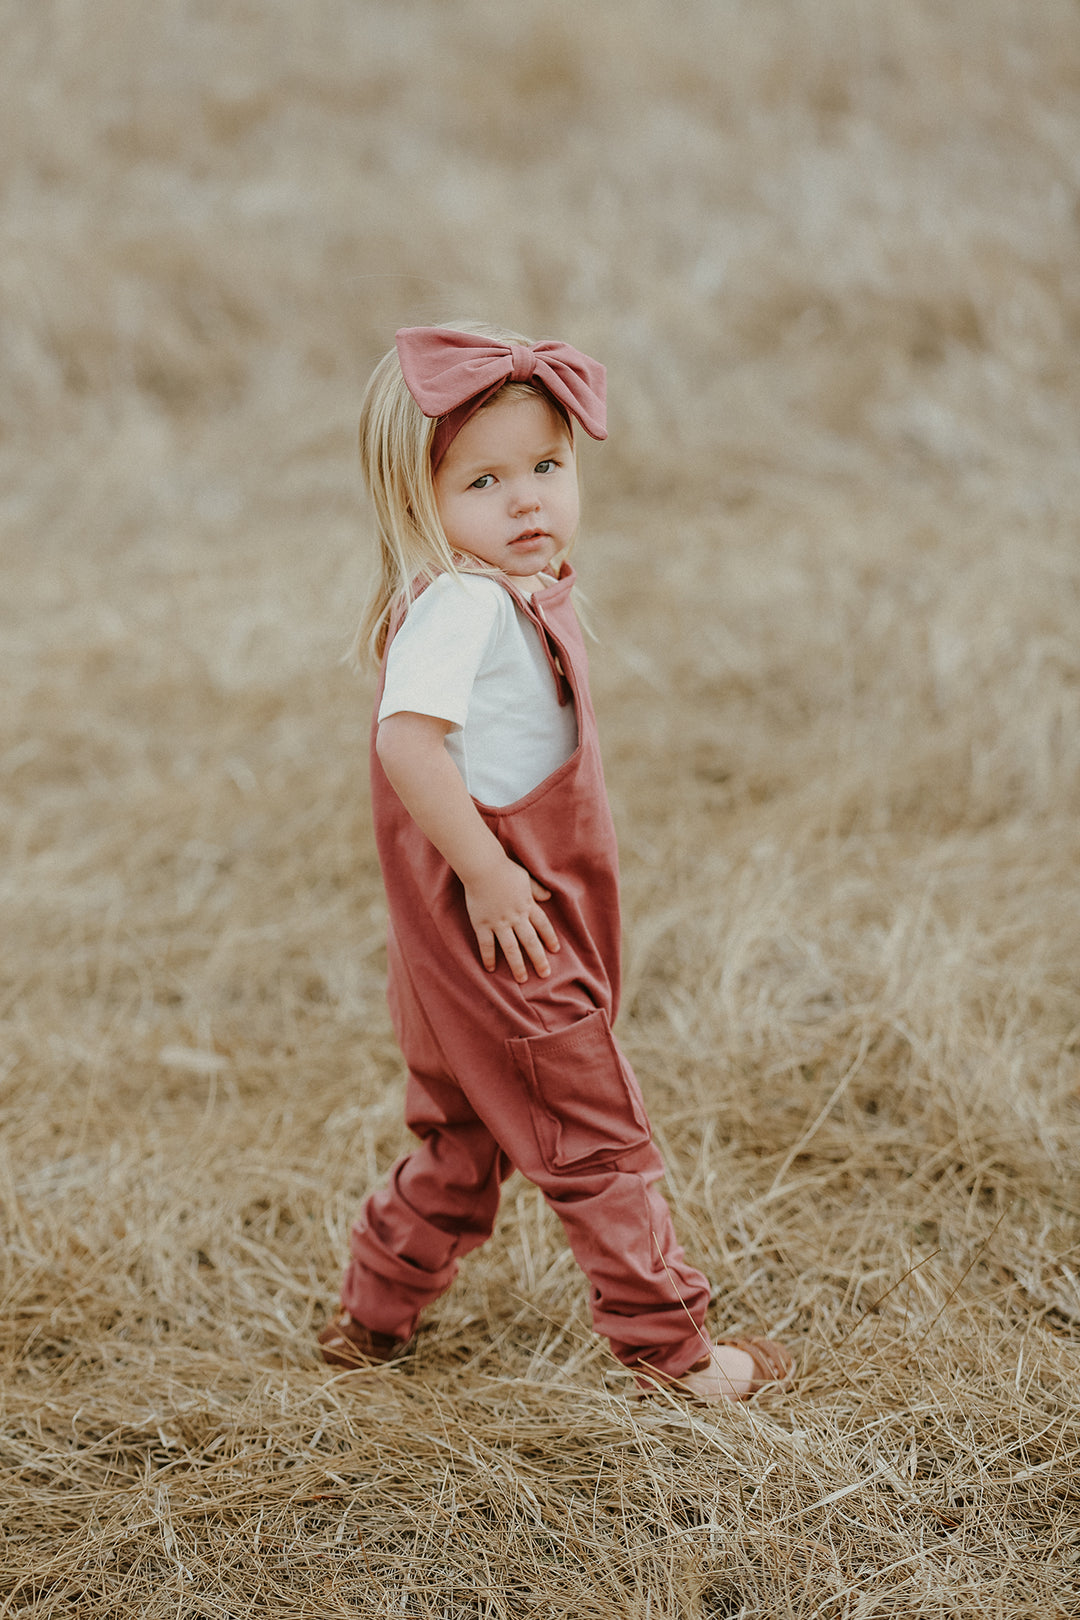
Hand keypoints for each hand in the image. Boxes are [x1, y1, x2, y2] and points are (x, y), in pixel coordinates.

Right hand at [463, 858, 559, 982]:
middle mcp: (516, 917)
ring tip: (522, 979)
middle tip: (545, 974)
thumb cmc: (504, 869)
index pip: (543, 925)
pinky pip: (486, 945)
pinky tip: (491, 969)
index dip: (550, 938)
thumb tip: (549, 896)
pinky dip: (489, 957)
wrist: (483, 867)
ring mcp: (498, 922)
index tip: (555, 950)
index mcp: (527, 905)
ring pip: (511, 948)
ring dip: (517, 965)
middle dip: (538, 959)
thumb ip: (536, 889)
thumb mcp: (525, 877)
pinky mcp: (482, 924)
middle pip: (530, 941)